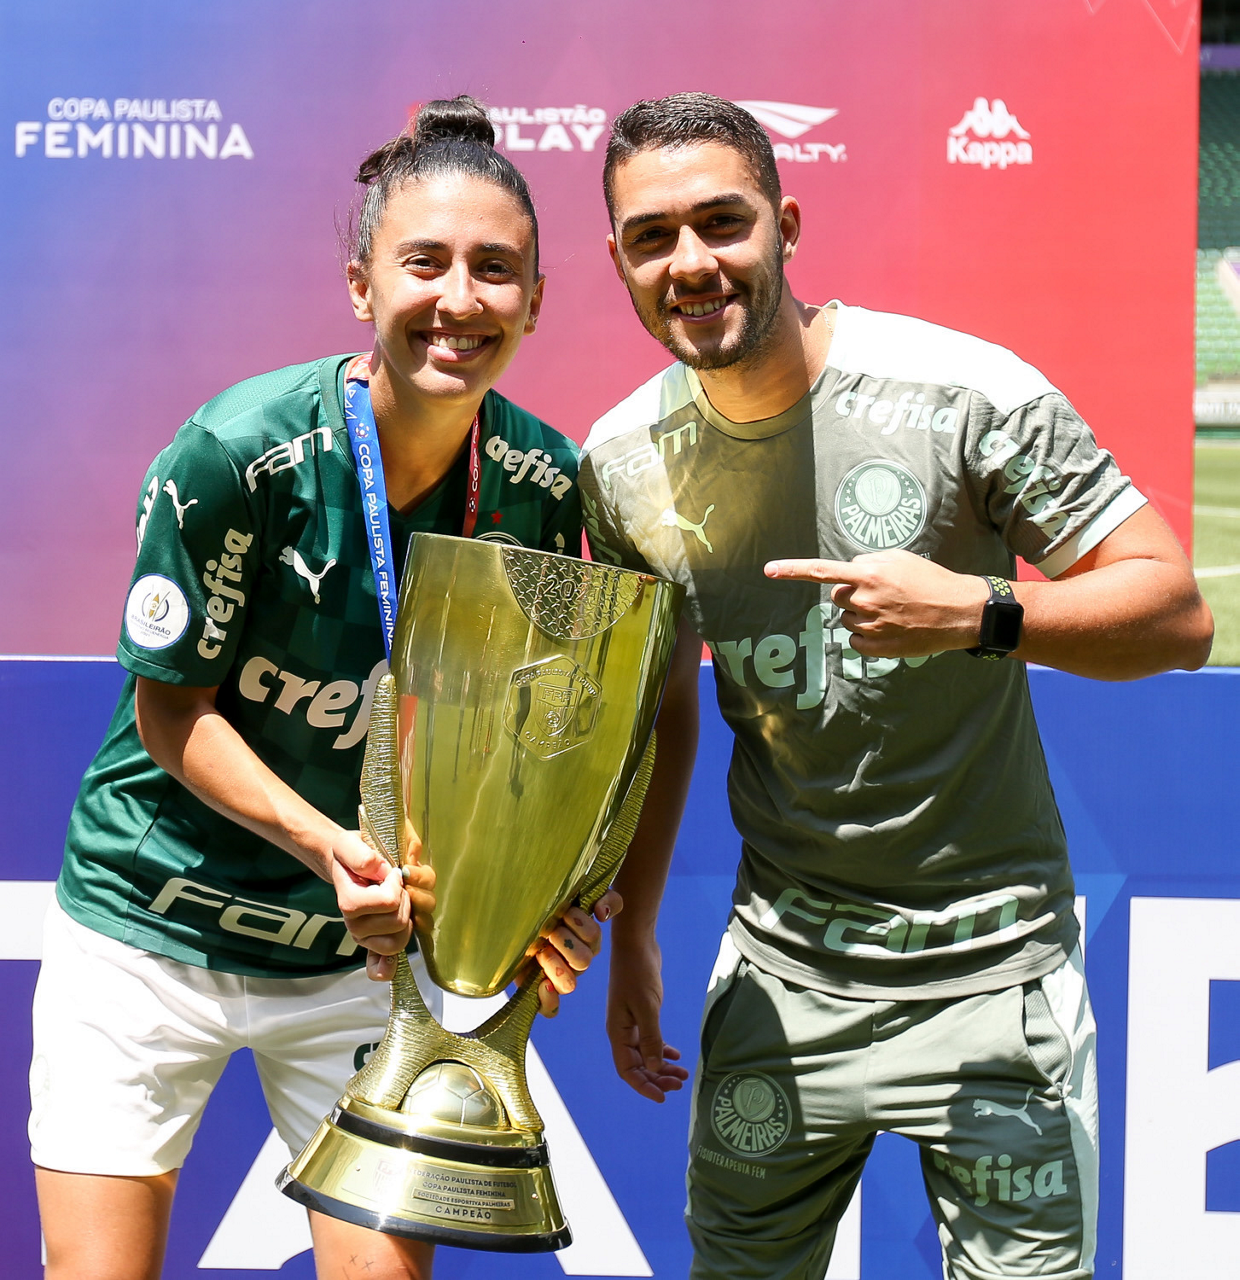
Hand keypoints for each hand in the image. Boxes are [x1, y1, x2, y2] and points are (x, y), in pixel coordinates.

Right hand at [329, 829, 435, 981]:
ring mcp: (365, 936)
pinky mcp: (374, 942)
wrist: (345, 863)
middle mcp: (355, 924)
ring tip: (398, 900)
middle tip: (395, 885)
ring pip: (400, 938)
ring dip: (408, 916)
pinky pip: (380, 965)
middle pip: (398, 921)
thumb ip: (360, 855)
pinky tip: (389, 969)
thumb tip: (379, 869)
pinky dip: (386, 968)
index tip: (390, 872)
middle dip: (405, 898)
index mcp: (350, 903)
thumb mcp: (349, 844)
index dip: (396, 883)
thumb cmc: (350, 855)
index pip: (389, 902)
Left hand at [524, 890, 623, 1016]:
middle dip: (565, 943)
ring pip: (570, 984)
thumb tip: (602, 913)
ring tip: (540, 951)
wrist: (510, 924)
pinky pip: (551, 1009)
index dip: (582, 926)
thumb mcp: (572, 894)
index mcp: (584, 938)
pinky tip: (542, 984)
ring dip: (555, 966)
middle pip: (584, 960)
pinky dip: (548, 1000)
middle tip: (549, 932)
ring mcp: (560, 977)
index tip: (565, 913)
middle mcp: (575, 960)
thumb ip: (601, 896)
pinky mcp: (541, 991)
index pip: (593, 936)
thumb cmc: (544, 908)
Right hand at [607, 935, 687, 1102]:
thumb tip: (655, 1068)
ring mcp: (631, 1022)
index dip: (643, 1086)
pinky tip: (676, 1055)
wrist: (636, 945)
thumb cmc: (637, 973)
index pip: (627, 1069)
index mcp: (617, 1032)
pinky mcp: (641, 1013)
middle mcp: (622, 1031)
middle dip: (657, 1078)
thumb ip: (651, 1038)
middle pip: (638, 1065)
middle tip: (679, 1085)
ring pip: (646, 1053)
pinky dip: (662, 1049)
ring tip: (683, 1074)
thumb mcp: (647, 1006)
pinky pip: (650, 1039)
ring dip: (662, 1066)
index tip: (662, 1097)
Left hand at [764, 549, 988, 657]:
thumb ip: (867, 562)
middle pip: (837, 597)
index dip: (792, 570)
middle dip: (852, 594)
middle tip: (882, 594)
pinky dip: (867, 635)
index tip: (768, 570)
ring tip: (893, 611)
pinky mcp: (875, 648)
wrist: (959, 612)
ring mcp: (869, 626)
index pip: (822, 571)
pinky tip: (891, 629)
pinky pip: (855, 640)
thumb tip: (848, 572)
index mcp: (868, 574)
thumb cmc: (930, 580)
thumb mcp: (899, 558)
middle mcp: (864, 600)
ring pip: (847, 619)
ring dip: (862, 614)